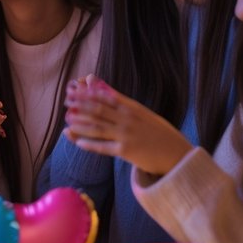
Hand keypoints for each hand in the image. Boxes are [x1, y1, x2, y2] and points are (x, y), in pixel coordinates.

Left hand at [64, 79, 191, 177]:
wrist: (176, 154)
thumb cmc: (159, 133)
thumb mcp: (144, 114)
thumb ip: (125, 103)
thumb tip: (108, 91)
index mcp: (132, 108)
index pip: (105, 96)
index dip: (87, 93)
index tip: (74, 89)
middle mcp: (128, 119)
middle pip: (98, 109)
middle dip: (80, 105)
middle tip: (66, 102)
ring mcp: (126, 134)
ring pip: (97, 127)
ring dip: (80, 124)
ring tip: (68, 121)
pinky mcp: (126, 151)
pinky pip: (103, 147)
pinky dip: (89, 144)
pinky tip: (78, 142)